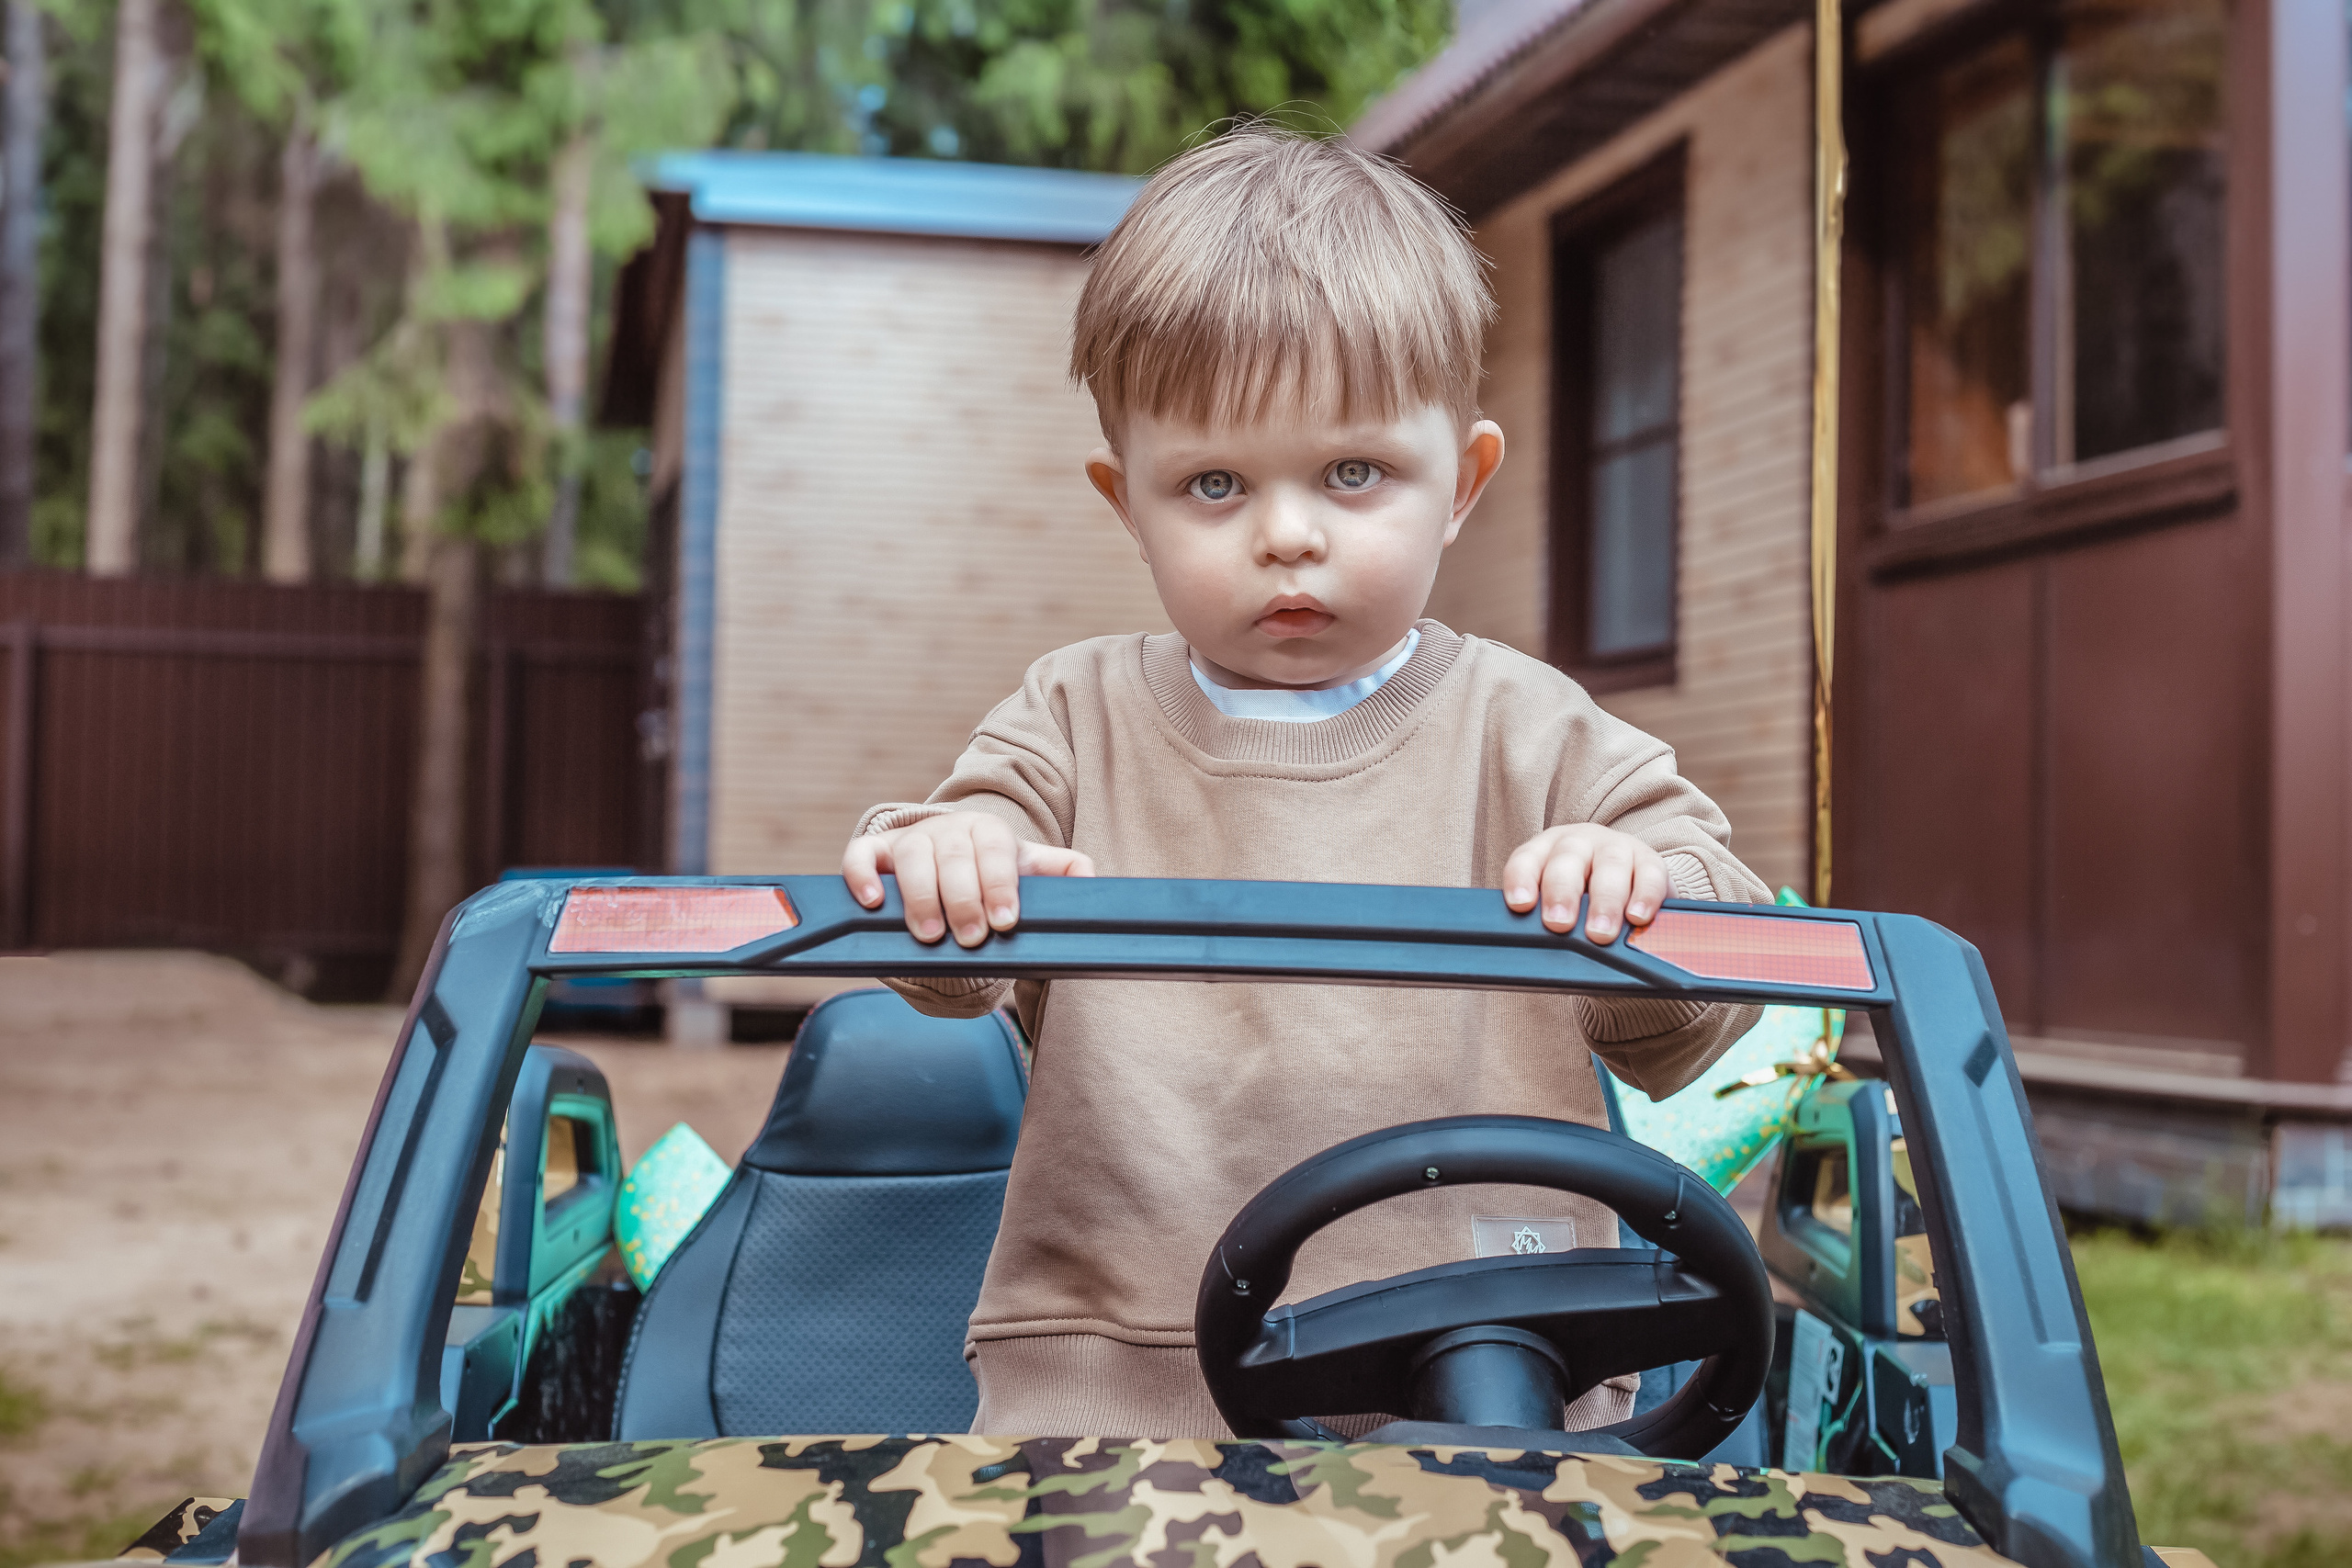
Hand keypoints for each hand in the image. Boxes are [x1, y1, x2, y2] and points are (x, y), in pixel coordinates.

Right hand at [844, 812, 1095, 946]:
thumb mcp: (1029, 869)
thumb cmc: (992, 871)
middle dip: (963, 900)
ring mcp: (910, 840)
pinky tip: (874, 903)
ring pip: (911, 857)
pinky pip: (861, 856)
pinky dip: (863, 876)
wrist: (951, 859)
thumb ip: (1061, 873)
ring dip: (920, 896)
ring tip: (929, 935)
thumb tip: (1092, 880)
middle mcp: (948, 830)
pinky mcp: (876, 853)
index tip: (1005, 921)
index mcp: (989, 832)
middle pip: (954, 857)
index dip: (1000, 885)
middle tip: (971, 939)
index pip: (995, 851)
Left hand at [1502, 824, 1668, 943]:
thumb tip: (1538, 956)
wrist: (1629, 879)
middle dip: (1562, 892)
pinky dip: (1644, 897)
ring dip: (1604, 901)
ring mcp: (1615, 847)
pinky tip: (1637, 918)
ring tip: (1600, 933)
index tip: (1521, 905)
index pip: (1526, 860)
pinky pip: (1649, 874)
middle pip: (1567, 860)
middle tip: (1559, 924)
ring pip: (1610, 866)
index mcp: (1546, 851)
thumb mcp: (1559, 905)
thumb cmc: (1582, 898)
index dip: (1521, 880)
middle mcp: (1579, 843)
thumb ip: (1544, 923)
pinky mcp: (1650, 859)